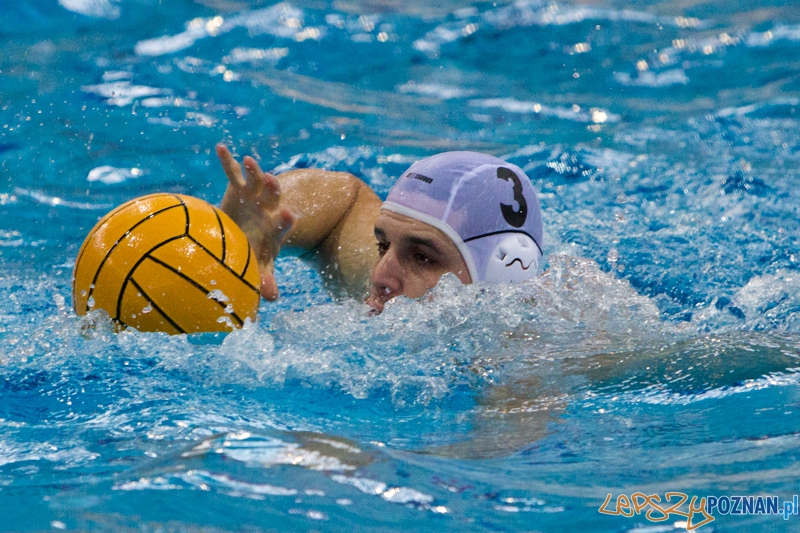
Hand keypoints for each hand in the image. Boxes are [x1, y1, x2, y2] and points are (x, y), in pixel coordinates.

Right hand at [216, 143, 294, 300]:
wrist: (244, 234)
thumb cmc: (253, 251)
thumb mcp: (258, 265)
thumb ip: (265, 279)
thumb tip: (272, 299)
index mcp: (276, 227)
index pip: (284, 224)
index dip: (287, 220)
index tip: (291, 215)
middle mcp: (268, 208)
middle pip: (275, 196)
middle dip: (274, 189)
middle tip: (273, 180)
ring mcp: (255, 195)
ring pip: (257, 180)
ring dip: (255, 170)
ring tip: (250, 161)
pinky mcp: (239, 186)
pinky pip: (232, 172)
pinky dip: (227, 160)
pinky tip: (221, 147)